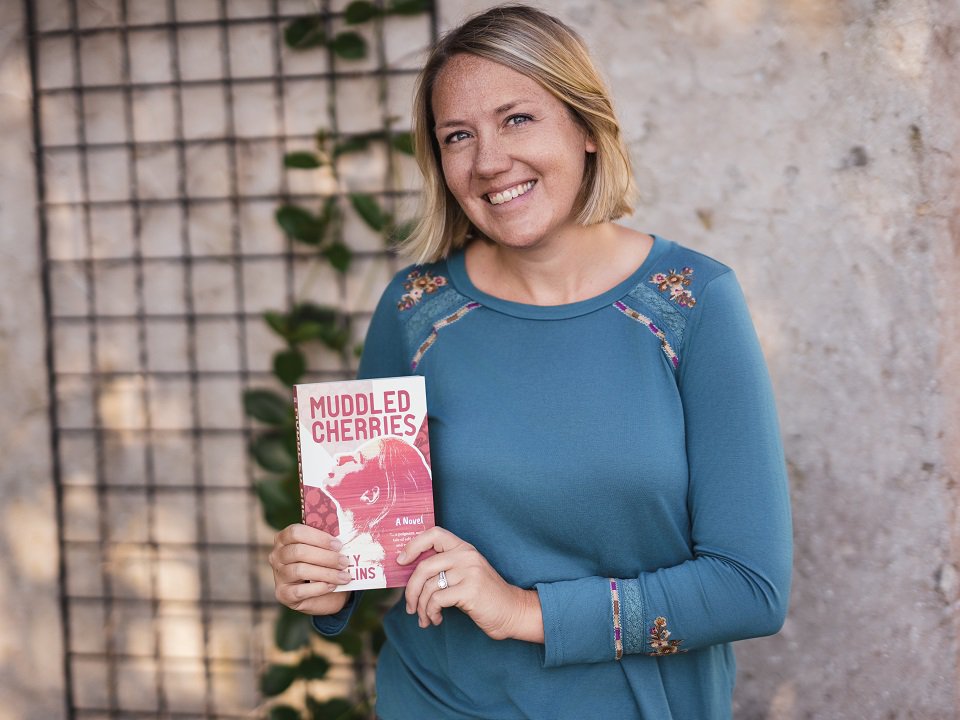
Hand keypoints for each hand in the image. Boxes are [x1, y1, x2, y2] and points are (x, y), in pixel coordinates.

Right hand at [269, 523, 352, 615]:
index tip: (338, 545)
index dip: (318, 537)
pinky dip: (319, 588)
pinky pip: (300, 591)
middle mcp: (277, 555)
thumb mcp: (324, 549)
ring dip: (326, 573)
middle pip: (298, 551)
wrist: (321, 592)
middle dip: (325, 557)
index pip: (296, 532)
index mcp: (284, 538)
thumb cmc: (322, 563)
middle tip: (345, 562)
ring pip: (300, 570)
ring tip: (344, 577)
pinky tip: (332, 586)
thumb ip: (328, 542)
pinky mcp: (283, 594)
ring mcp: (278, 575)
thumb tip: (345, 540)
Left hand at [398, 526, 543, 641]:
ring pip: (428, 587)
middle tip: (410, 607)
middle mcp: (466, 555)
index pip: (434, 534)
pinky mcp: (470, 590)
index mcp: (463, 548)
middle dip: (411, 590)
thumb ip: (445, 568)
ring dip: (422, 607)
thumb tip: (409, 575)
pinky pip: (437, 600)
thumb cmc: (484, 596)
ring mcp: (469, 571)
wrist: (512, 611)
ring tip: (425, 618)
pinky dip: (431, 613)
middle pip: (424, 567)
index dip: (413, 545)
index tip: (401, 561)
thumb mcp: (465, 574)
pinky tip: (437, 619)